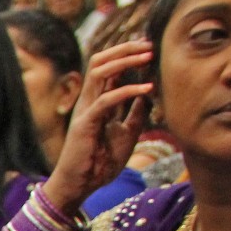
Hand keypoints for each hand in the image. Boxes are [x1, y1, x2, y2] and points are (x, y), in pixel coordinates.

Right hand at [42, 40, 153, 213]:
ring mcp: (85, 110)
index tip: (150, 47)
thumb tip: (149, 95)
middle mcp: (89, 101)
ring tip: (148, 57)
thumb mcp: (126, 135)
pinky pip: (106, 99)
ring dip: (125, 60)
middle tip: (149, 44)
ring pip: (99, 71)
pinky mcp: (85, 123)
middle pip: (100, 61)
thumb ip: (136, 114)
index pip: (109, 68)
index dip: (127, 53)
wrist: (80, 186)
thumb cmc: (100, 164)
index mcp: (97, 102)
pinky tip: (147, 90)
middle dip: (125, 48)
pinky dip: (127, 91)